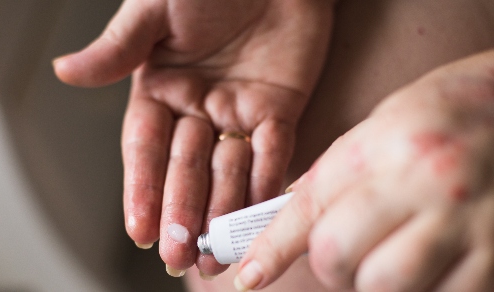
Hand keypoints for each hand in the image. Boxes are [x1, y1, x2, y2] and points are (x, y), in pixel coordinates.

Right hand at [53, 0, 333, 275]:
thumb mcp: (154, 10)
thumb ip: (118, 47)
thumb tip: (64, 71)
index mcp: (159, 89)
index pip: (145, 147)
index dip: (141, 188)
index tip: (140, 229)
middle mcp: (196, 108)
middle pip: (185, 167)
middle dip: (181, 211)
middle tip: (177, 253)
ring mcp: (237, 112)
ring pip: (228, 169)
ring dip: (222, 210)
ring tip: (215, 253)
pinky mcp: (279, 108)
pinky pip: (273, 150)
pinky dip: (265, 182)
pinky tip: (256, 216)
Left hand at [237, 50, 493, 290]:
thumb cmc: (452, 108)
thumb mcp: (385, 123)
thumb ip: (341, 171)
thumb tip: (298, 214)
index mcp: (383, 146)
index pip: (307, 208)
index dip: (270, 249)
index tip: (248, 276)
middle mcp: (421, 183)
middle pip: (336, 255)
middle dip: (330, 264)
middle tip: (342, 255)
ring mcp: (464, 222)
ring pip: (384, 284)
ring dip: (373, 280)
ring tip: (390, 256)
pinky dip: (423, 288)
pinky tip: (430, 263)